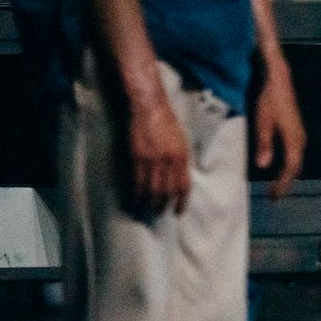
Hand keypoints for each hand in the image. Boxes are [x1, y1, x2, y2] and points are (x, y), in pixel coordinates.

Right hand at [128, 99, 190, 214]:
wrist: (150, 108)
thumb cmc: (168, 124)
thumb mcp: (182, 143)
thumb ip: (182, 162)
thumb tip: (180, 181)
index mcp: (182, 157)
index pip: (183, 186)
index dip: (181, 202)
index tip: (178, 212)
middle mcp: (169, 161)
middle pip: (167, 191)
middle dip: (163, 205)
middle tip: (159, 212)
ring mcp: (152, 160)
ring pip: (151, 189)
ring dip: (149, 202)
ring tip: (147, 208)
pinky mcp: (137, 157)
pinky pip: (138, 180)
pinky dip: (137, 192)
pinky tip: (136, 197)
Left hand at [254, 61, 305, 197]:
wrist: (277, 78)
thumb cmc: (268, 99)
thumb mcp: (262, 122)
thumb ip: (264, 144)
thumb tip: (263, 166)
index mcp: (293, 140)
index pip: (289, 169)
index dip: (281, 184)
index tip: (273, 197)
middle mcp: (300, 140)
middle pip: (295, 167)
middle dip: (285, 182)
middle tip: (273, 195)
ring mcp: (300, 134)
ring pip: (296, 160)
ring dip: (287, 174)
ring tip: (276, 184)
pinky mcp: (296, 129)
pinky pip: (295, 153)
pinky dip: (288, 163)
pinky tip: (279, 164)